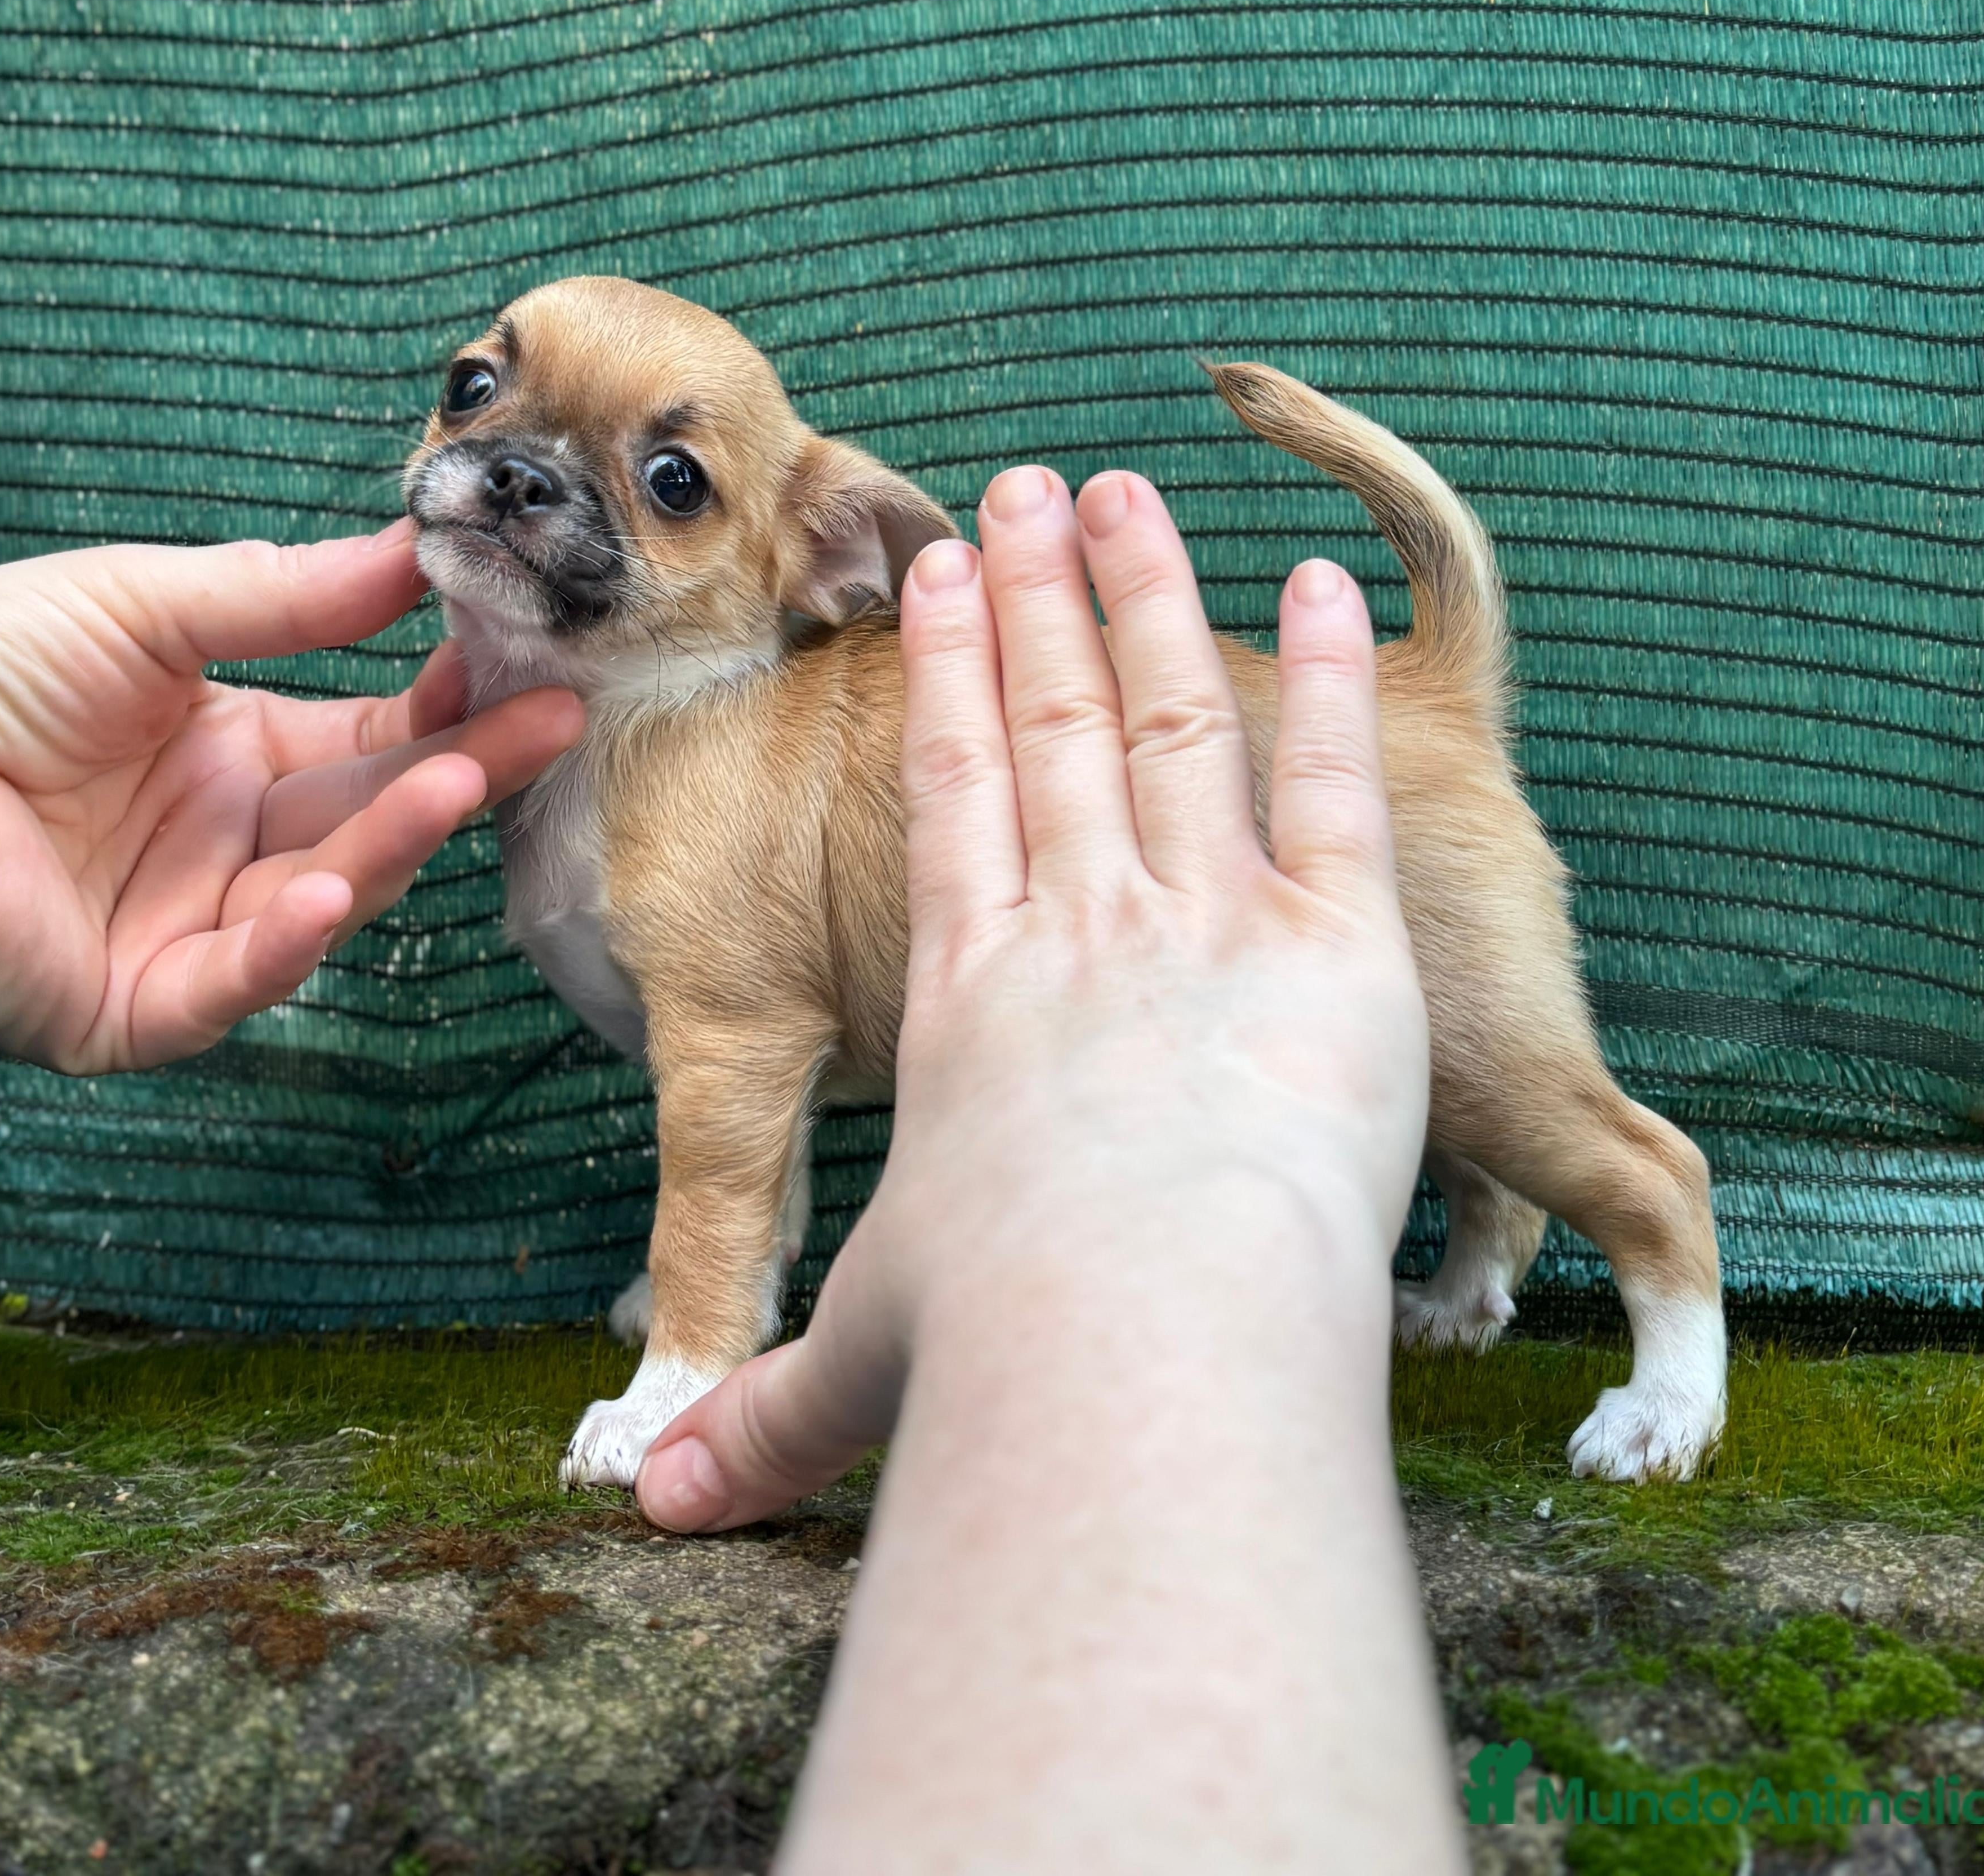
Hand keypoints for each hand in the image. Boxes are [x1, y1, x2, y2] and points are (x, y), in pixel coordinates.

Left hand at [0, 521, 582, 1071]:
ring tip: (454, 783)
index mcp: (223, 752)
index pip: (368, 738)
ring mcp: (180, 929)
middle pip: (367, 816)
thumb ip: (280, 596)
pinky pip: (227, 986)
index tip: (518, 656)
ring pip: (319, 899)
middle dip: (463, 768)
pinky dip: (284, 945)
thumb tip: (411, 552)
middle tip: (553, 720)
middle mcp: (219, 844)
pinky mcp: (126, 1008)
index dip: (442, 703)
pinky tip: (325, 892)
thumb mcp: (137, 606)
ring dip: (392, 844)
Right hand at [635, 461, 1429, 1527]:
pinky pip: (1331, 783)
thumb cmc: (1000, 1359)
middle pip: (1054, 720)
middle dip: (1039, 592)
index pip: (956, 787)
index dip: (953, 671)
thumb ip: (768, 1407)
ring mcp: (1206, 921)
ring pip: (1170, 715)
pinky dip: (1327, 675)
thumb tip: (645, 1498)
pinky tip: (1313, 576)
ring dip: (1148, 592)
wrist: (1136, 1353)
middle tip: (1030, 484)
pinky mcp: (1338, 949)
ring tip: (1130, 489)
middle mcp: (1082, 925)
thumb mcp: (868, 1363)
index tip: (944, 572)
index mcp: (975, 989)